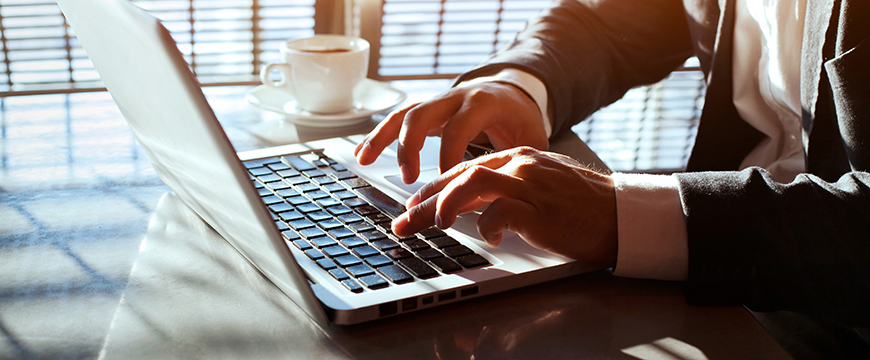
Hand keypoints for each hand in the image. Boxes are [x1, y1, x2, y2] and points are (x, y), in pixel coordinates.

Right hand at [354, 81, 548, 183]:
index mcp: (483, 103)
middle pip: (422, 115)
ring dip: (383, 138)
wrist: (513, 92)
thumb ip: (519, 164)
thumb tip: (508, 198)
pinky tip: (362, 154)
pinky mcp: (427, 109)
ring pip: (403, 114)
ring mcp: (438, 101)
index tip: (446, 185)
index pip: (458, 128)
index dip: (449, 157)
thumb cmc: (520, 119)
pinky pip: (397, 118)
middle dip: (410, 147)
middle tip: (410, 178)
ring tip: (365, 161)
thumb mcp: (530, 138)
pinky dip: (378, 135)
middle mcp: (456, 97)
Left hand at [391, 147, 617, 263]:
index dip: (434, 189)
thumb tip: (472, 210)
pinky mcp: (541, 208)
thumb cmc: (581, 207)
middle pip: (459, 176)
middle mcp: (520, 165)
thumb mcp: (539, 189)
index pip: (464, 169)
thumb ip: (507, 192)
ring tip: (434, 225)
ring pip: (473, 183)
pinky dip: (486, 225)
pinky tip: (487, 238)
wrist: (620, 214)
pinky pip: (501, 211)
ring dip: (446, 204)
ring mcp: (530, 184)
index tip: (414, 208)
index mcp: (518, 158)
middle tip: (403, 223)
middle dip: (425, 200)